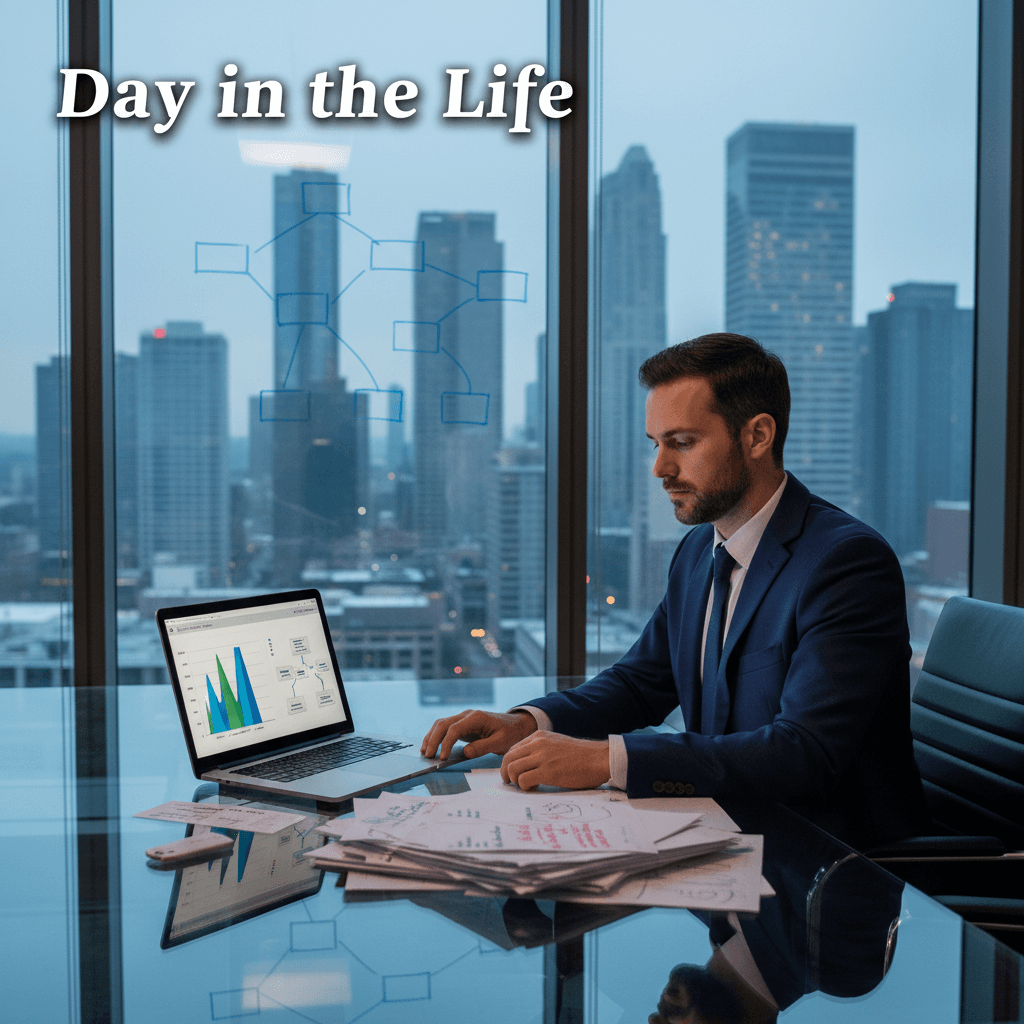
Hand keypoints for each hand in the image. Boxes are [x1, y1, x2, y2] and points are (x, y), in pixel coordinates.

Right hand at [420, 709, 537, 760]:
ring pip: (441, 724)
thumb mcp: (501, 742)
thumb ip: (483, 747)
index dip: (446, 743)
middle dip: (433, 739)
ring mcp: (463, 719)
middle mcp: (467, 715)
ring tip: (425, 753)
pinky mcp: (462, 725)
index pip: (454, 729)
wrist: (516, 725)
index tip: (442, 758)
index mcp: (476, 717)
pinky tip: (431, 748)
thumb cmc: (510, 733)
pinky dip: (436, 737)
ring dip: (431, 737)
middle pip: (443, 724)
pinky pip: (445, 729)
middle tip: (428, 756)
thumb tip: (465, 753)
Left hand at [501, 731, 610, 790]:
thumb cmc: (582, 756)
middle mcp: (538, 744)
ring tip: (526, 786)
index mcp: (539, 736)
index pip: (513, 749)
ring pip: (512, 768)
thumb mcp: (557, 744)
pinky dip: (525, 787)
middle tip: (510, 783)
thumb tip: (527, 763)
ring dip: (515, 781)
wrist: (599, 759)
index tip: (513, 773)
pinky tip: (535, 788)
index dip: (510, 763)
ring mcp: (542, 757)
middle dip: (505, 772)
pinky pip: (523, 780)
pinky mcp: (547, 772)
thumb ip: (542, 749)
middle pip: (508, 758)